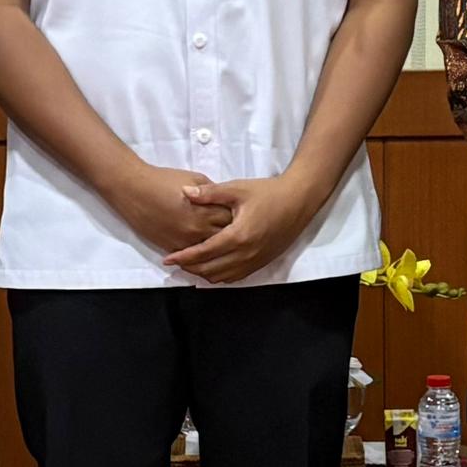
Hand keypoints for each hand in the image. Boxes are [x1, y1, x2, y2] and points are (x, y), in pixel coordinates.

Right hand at [107, 159, 231, 258]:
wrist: (134, 190)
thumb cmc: (163, 180)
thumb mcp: (195, 178)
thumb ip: (213, 192)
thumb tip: (226, 200)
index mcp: (205, 210)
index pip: (232, 221)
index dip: (239, 218)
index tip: (243, 216)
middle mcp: (197, 229)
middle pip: (224, 239)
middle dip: (232, 235)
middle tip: (238, 232)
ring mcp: (184, 241)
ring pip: (210, 253)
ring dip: (217, 248)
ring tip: (225, 244)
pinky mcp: (172, 248)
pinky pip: (192, 257)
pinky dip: (201, 254)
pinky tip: (206, 251)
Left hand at [163, 173, 326, 285]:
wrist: (299, 201)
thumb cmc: (268, 192)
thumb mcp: (237, 189)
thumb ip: (209, 193)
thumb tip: (184, 192)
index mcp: (238, 236)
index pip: (203, 253)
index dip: (183, 257)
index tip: (167, 259)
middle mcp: (246, 254)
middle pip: (210, 270)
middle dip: (190, 268)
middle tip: (176, 261)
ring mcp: (255, 261)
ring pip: (222, 277)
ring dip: (204, 273)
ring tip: (191, 264)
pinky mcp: (262, 262)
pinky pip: (236, 277)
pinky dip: (220, 275)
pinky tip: (212, 266)